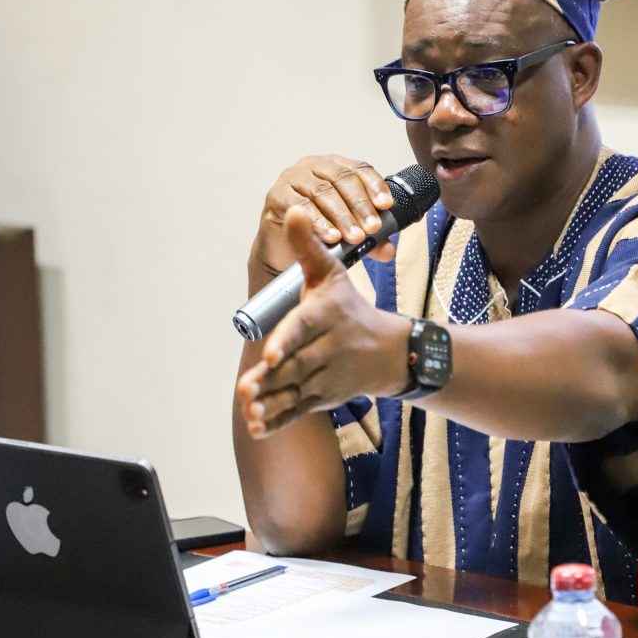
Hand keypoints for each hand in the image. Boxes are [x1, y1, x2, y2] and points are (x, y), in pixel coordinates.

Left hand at [237, 205, 409, 435]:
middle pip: (297, 365)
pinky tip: (257, 428)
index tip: (272, 353)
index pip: (305, 327)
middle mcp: (329, 348)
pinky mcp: (324, 398)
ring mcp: (327, 376)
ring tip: (249, 410)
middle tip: (246, 388)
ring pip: (296, 391)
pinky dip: (279, 421)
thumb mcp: (334, 273)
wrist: (391, 352)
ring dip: (272, 403)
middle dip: (272, 379)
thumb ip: (309, 246)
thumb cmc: (351, 308)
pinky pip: (300, 411)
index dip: (289, 340)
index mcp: (327, 316)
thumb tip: (292, 210)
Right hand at [249, 155, 396, 284]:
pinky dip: (318, 222)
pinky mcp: (277, 195)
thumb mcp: (350, 233)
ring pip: (323, 191)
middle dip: (360, 205)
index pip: (360, 168)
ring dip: (342, 216)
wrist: (285, 249)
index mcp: (336, 167)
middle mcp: (314, 166)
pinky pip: (300, 206)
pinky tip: (331, 237)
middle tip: (373, 228)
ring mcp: (293, 177)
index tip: (386, 205)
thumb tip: (388, 250)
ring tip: (355, 237)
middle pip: (342, 178)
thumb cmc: (319, 231)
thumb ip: (371, 239)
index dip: (375, 185)